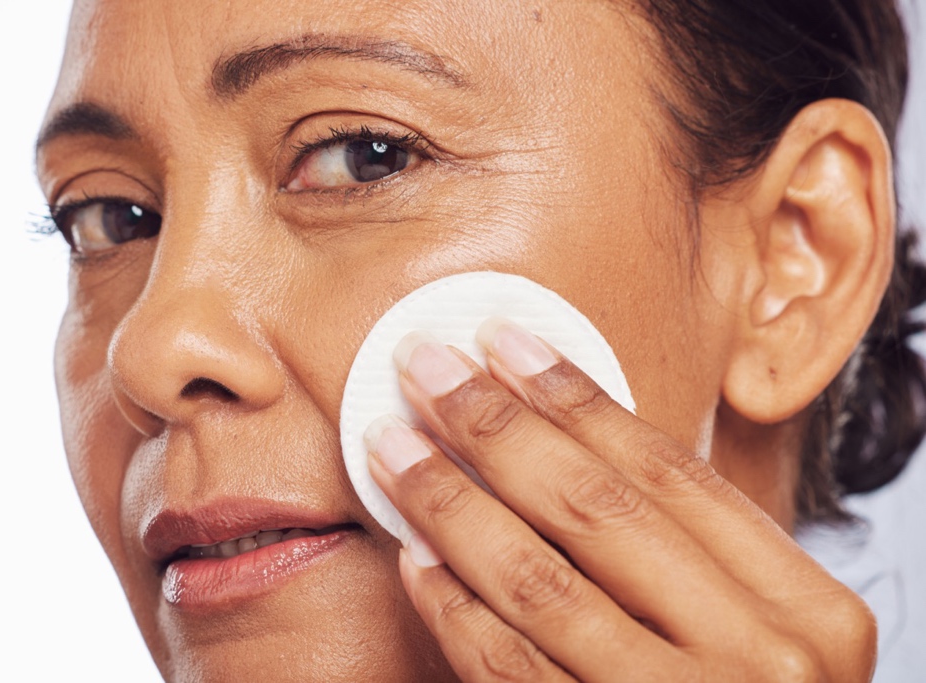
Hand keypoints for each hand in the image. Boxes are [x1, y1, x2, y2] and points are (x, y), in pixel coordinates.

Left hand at [365, 320, 875, 681]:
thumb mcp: (759, 630)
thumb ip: (686, 554)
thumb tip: (558, 437)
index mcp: (808, 611)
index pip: (670, 473)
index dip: (578, 398)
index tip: (507, 341)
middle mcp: (758, 662)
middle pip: (597, 510)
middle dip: (497, 426)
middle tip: (428, 367)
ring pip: (540, 583)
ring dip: (451, 503)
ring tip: (394, 446)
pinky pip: (509, 671)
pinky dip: (453, 610)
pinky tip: (414, 558)